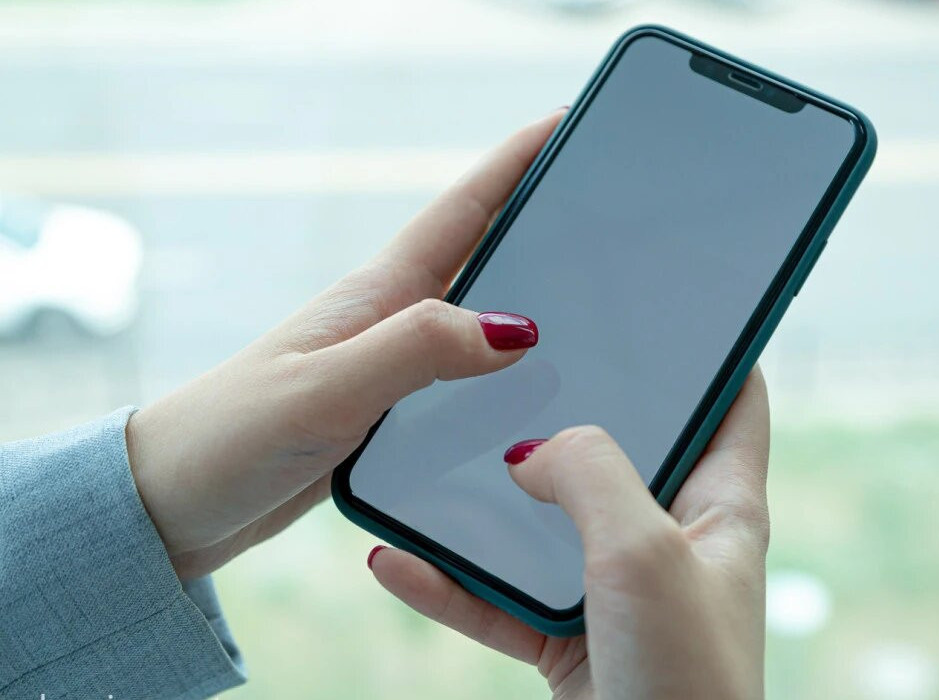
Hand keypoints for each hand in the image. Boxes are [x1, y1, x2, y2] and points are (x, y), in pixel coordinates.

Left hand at [126, 109, 565, 579]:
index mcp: (376, 295)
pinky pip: (461, 381)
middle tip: (596, 207)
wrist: (175, 504)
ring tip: (587, 296)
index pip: (462, 211)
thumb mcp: (327, 389)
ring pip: (476, 322)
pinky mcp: (386, 413)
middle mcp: (388, 321)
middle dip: (536, 223)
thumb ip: (417, 352)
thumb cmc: (232, 437)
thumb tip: (516, 330)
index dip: (514, 162)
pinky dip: (502, 375)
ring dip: (527, 302)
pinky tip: (530, 396)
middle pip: (478, 257)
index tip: (563, 124)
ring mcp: (388, 367)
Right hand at [370, 367, 769, 699]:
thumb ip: (589, 472)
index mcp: (722, 504)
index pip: (735, 398)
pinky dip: (452, 582)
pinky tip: (396, 560)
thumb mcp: (644, 550)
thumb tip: (529, 452)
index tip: (662, 296)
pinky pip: (501, 600)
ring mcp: (618, 591)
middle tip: (514, 360)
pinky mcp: (571, 642)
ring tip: (433, 455)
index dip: (710, 343)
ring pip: (545, 524)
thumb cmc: (687, 679)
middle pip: (620, 450)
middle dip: (569, 409)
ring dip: (490, 499)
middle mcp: (672, 539)